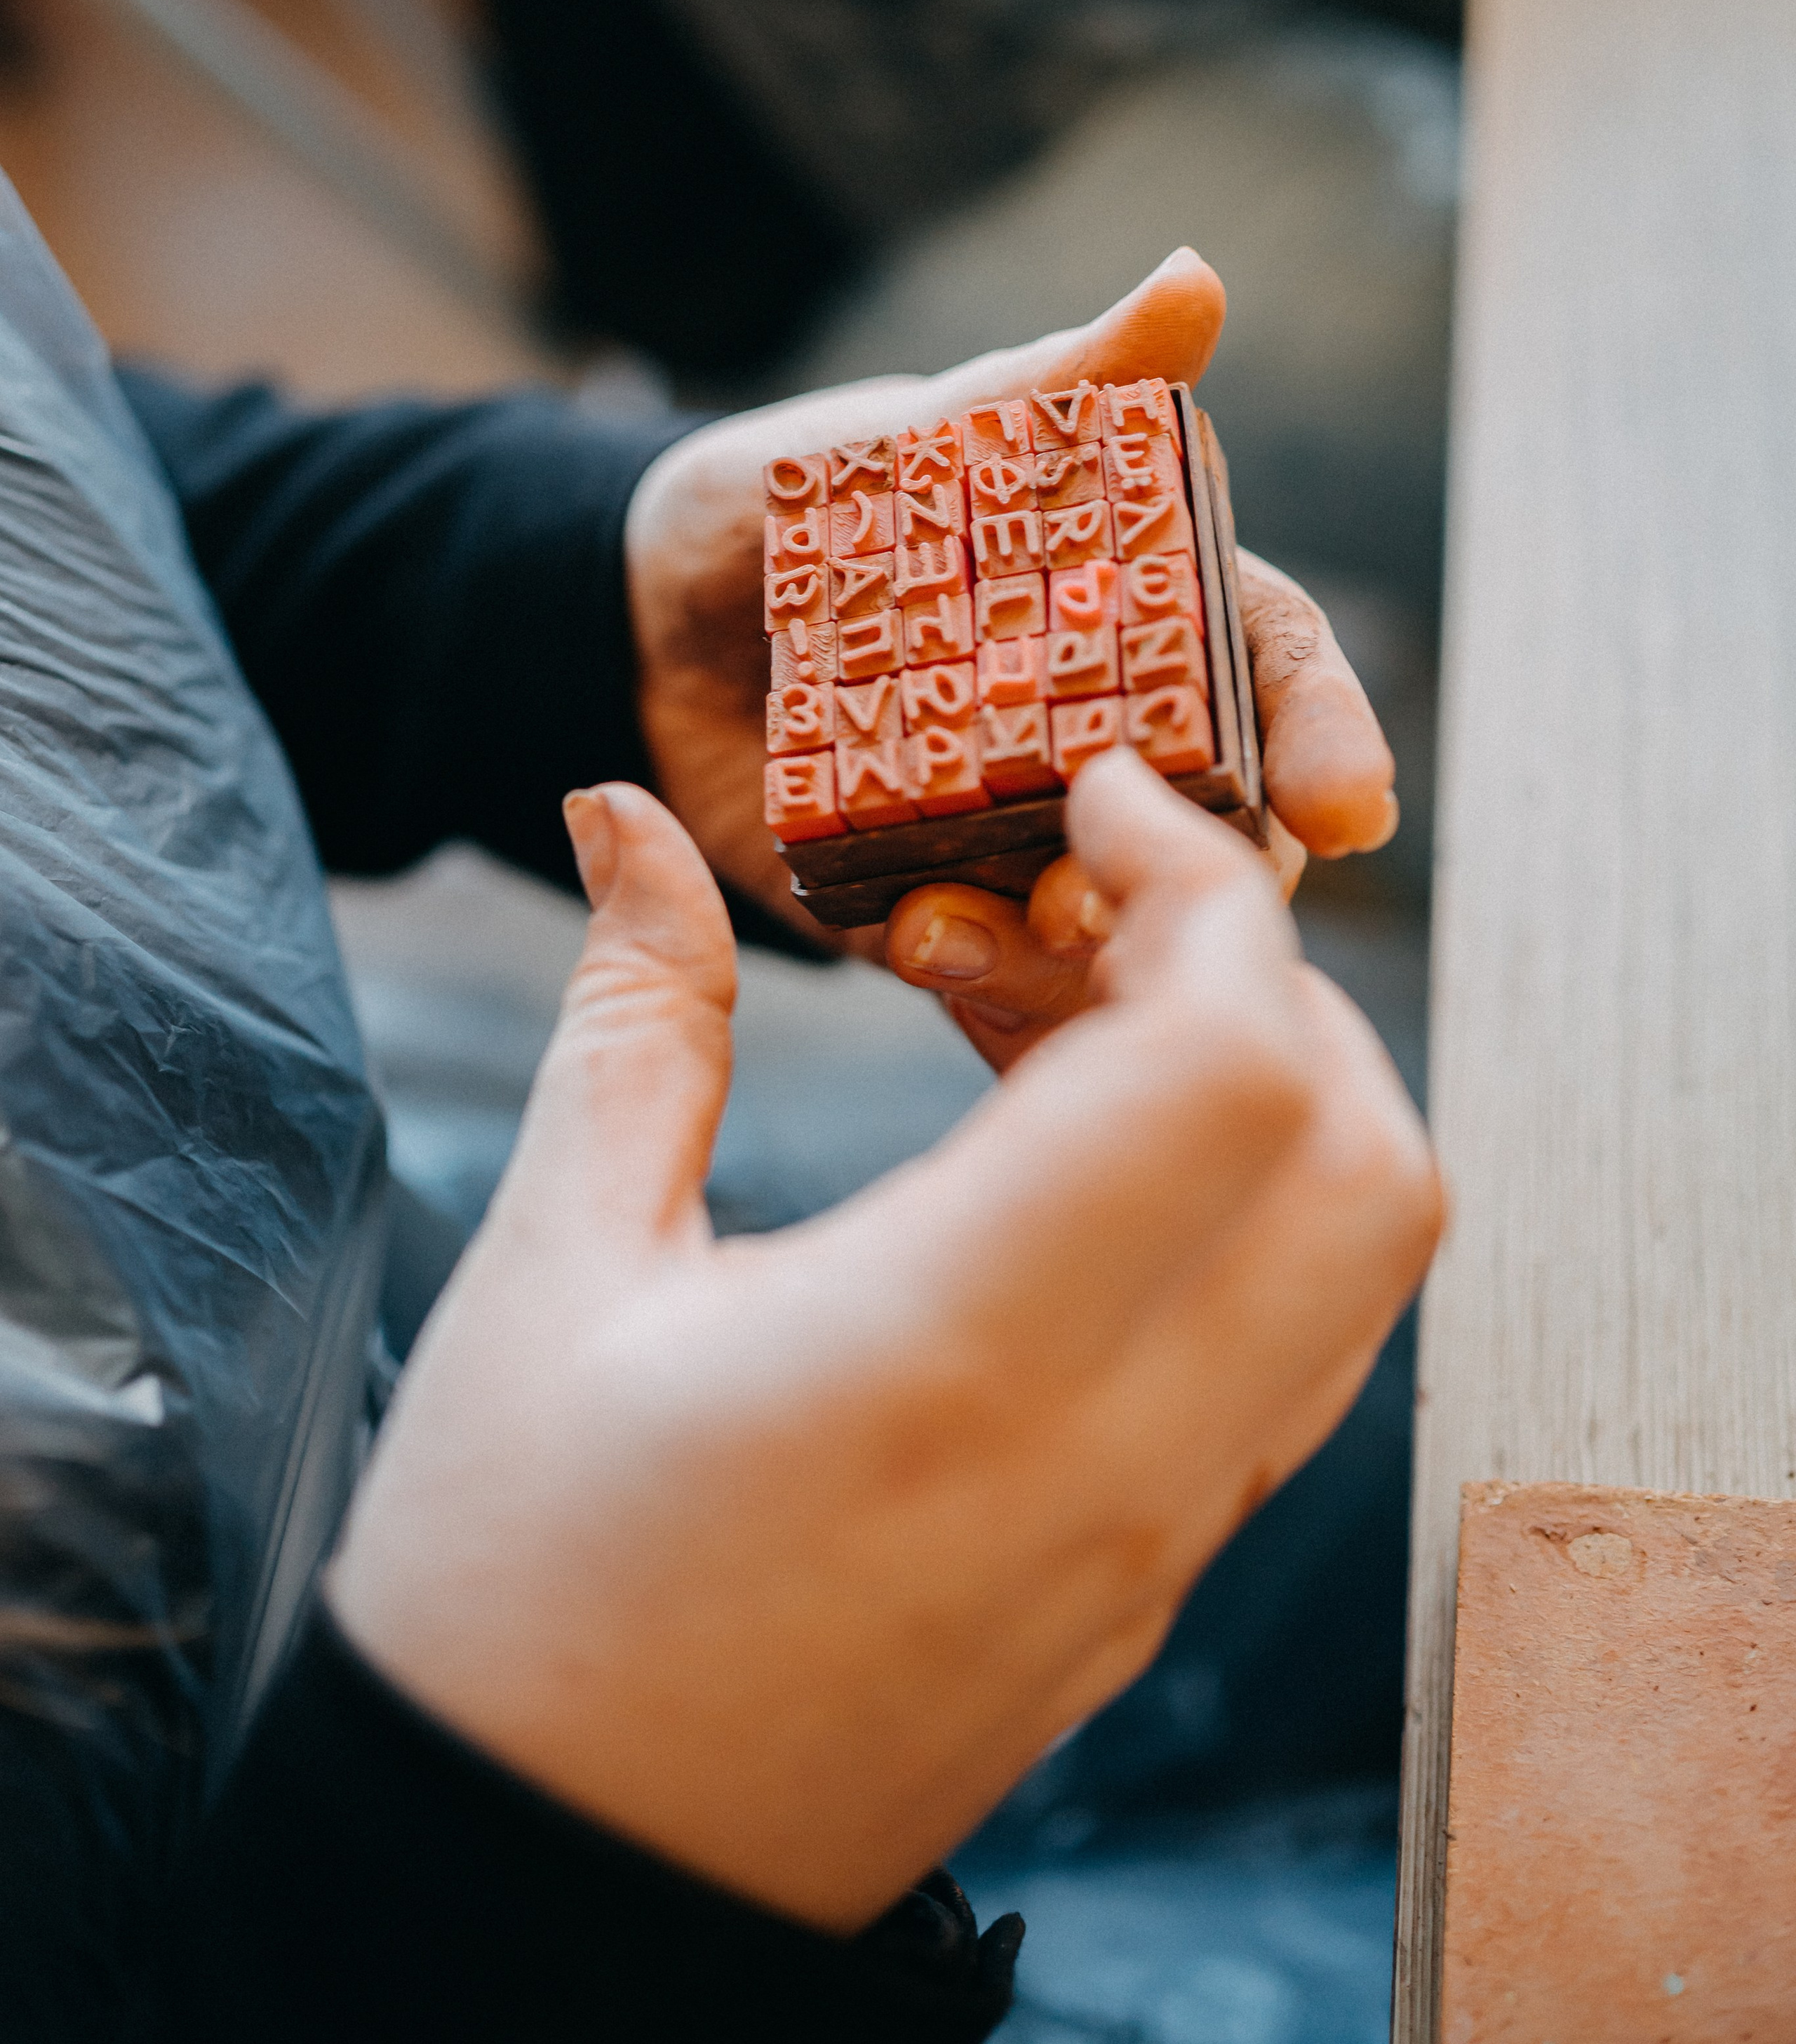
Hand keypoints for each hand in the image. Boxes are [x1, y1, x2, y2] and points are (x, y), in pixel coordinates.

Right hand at [330, 759, 1439, 1932]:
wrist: (548, 1889)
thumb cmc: (509, 1589)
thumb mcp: (552, 1274)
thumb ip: (631, 1015)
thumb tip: (619, 818)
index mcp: (948, 1355)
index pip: (1231, 1066)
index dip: (1199, 887)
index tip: (1089, 804)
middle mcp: (1106, 1459)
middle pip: (1367, 1159)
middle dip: (1274, 981)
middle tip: (1095, 912)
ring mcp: (1151, 1546)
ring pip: (1357, 1269)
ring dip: (1277, 1099)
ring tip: (1072, 1028)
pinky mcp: (1144, 1592)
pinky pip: (1289, 1368)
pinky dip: (1247, 1223)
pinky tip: (1075, 1177)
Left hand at [625, 248, 1397, 1061]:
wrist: (636, 619)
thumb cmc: (796, 500)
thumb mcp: (916, 433)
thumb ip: (1056, 384)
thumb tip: (1195, 281)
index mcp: (1146, 614)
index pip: (1274, 671)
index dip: (1326, 733)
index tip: (1352, 804)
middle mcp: (1113, 738)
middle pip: (1226, 827)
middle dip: (1208, 881)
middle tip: (1143, 888)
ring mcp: (1032, 838)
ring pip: (1120, 925)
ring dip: (1079, 944)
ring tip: (1001, 925)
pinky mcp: (943, 909)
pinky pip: (992, 970)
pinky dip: (973, 971)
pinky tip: (920, 939)